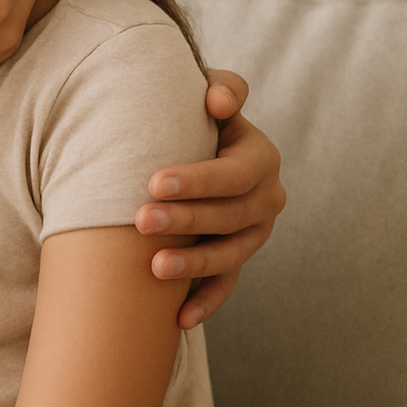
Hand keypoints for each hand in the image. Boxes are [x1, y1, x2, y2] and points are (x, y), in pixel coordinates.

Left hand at [134, 69, 285, 329]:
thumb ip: (221, 87)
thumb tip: (217, 101)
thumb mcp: (211, 94)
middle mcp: (266, 199)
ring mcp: (254, 234)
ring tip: (154, 268)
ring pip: (230, 255)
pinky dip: (205, 303)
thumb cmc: (194, 114)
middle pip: (229, 216)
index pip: (234, 173)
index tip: (154, 182)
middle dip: (185, 220)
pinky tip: (178, 319)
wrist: (192, 143)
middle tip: (140, 220)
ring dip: (194, 264)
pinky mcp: (237, 259)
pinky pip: (225, 286)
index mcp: (260, 158)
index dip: (197, 180)